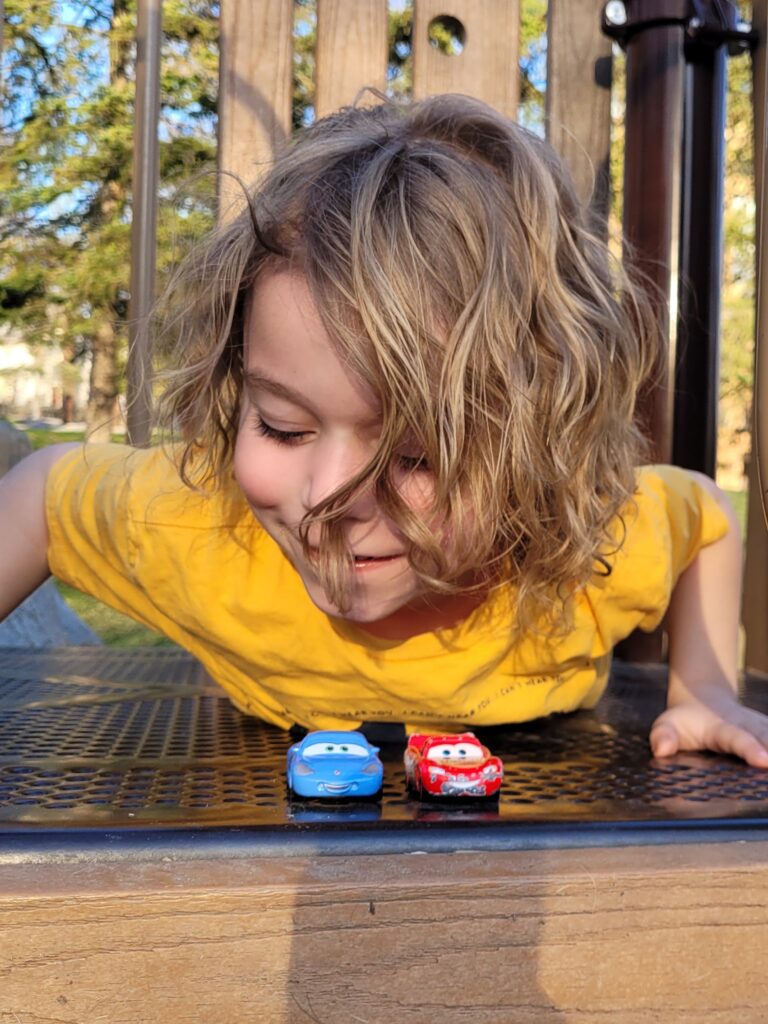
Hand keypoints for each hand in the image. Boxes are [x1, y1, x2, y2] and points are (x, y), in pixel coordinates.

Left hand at [650, 691, 767, 767]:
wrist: (705, 700)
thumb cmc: (686, 720)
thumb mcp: (667, 724)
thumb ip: (664, 737)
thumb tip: (661, 749)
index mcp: (723, 727)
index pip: (738, 739)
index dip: (751, 748)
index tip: (764, 759)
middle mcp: (749, 727)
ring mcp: (764, 730)